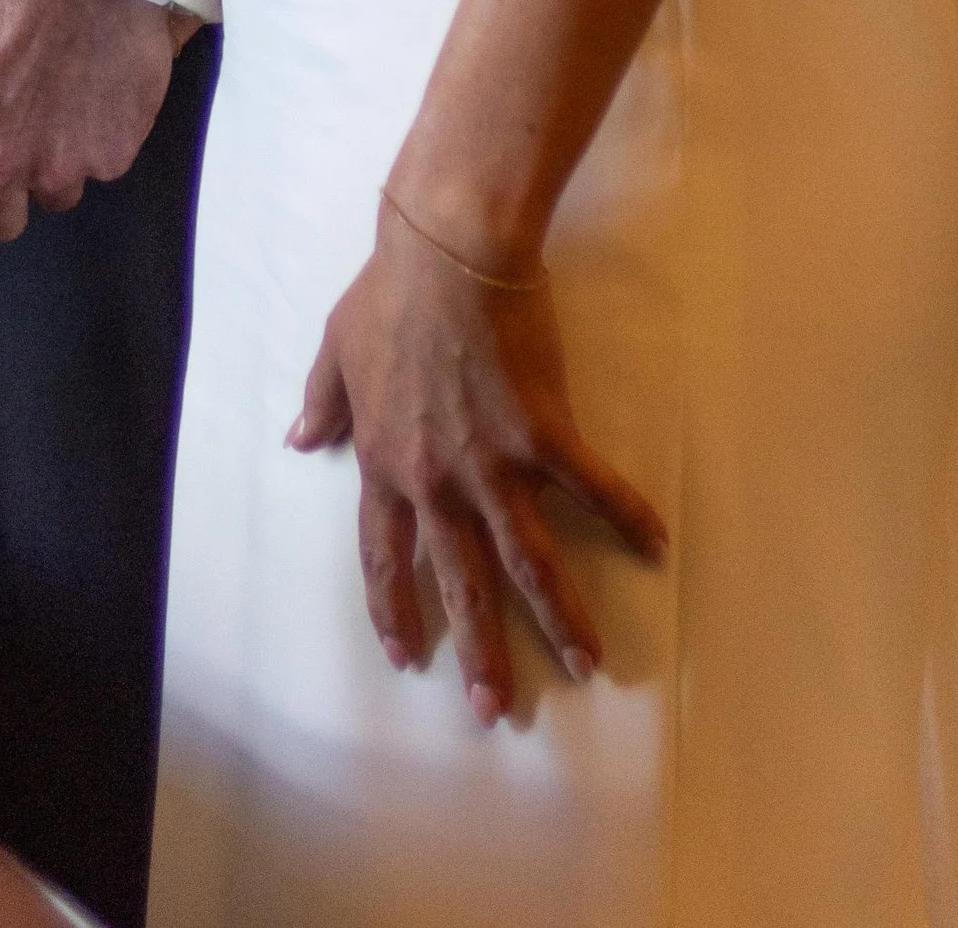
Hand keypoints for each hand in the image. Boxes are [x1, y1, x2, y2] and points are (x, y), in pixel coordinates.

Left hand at [291, 198, 665, 720]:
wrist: (447, 250)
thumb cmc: (389, 290)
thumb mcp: (337, 346)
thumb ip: (323, 400)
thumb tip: (301, 439)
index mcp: (385, 462)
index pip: (386, 557)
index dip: (396, 610)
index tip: (408, 657)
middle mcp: (437, 480)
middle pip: (461, 582)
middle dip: (481, 650)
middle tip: (497, 708)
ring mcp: (492, 462)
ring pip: (528, 561)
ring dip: (559, 619)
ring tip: (586, 665)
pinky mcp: (543, 435)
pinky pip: (592, 488)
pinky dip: (626, 518)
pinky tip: (657, 547)